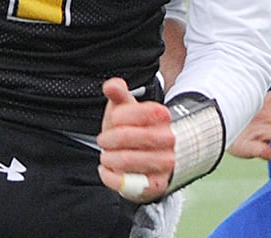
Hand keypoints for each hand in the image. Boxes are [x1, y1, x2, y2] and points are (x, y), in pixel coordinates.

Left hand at [97, 77, 174, 201]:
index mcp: (162, 115)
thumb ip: (118, 93)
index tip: (113, 120)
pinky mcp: (158, 184)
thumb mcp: (125, 106)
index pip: (140, 112)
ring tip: (105, 156)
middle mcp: (168, 139)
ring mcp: (165, 163)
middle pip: (131, 137)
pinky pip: (131, 183)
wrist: (144, 156)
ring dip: (109, 158)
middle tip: (102, 140)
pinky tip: (107, 171)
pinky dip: (111, 178)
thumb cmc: (132, 127)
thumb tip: (111, 85)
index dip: (120, 116)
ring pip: (129, 160)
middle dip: (110, 139)